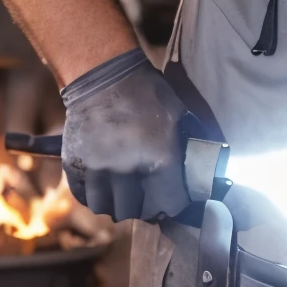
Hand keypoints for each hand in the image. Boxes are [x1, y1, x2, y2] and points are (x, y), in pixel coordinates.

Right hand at [58, 49, 191, 221]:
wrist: (102, 76)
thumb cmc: (146, 94)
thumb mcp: (179, 116)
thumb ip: (191, 147)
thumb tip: (211, 170)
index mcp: (159, 159)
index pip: (170, 204)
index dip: (174, 202)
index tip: (172, 196)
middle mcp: (127, 170)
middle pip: (137, 211)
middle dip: (146, 206)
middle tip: (148, 195)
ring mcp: (98, 170)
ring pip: (108, 208)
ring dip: (118, 204)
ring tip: (124, 192)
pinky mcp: (75, 166)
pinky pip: (85, 197)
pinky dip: (95, 195)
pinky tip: (104, 185)